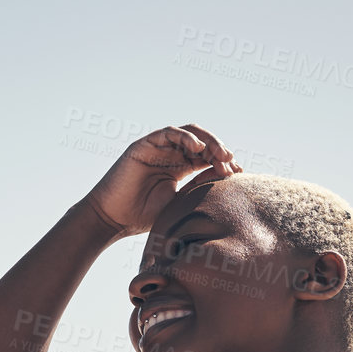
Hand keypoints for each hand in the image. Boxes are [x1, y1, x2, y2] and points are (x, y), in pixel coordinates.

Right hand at [80, 123, 241, 240]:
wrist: (114, 218)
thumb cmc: (144, 217)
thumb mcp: (179, 204)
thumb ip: (198, 190)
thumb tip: (227, 183)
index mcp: (181, 168)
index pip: (208, 157)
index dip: (224, 162)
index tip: (238, 174)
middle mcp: (171, 154)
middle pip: (203, 143)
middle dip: (220, 150)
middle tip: (231, 162)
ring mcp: (159, 148)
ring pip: (190, 133)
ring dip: (208, 141)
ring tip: (220, 154)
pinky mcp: (145, 144)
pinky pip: (170, 133)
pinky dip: (186, 137)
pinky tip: (198, 148)